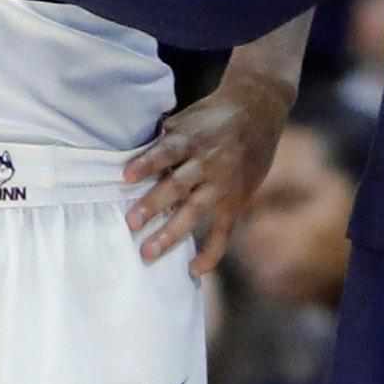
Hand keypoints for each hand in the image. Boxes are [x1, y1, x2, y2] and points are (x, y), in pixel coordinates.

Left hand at [125, 73, 292, 276]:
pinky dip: (210, 254)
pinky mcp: (235, 202)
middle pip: (177, 186)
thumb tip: (128, 158)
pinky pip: (223, 232)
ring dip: (171, 232)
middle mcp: (208, 163)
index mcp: (192, 139)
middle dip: (153, 205)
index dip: (147, 163)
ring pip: (195, 211)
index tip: (126, 176)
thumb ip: (164, 140)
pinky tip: (192, 271)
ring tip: (148, 252)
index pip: (167, 151)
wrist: (258, 112)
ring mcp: (223, 185)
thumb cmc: (212, 117)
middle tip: (131, 223)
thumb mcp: (188, 119)